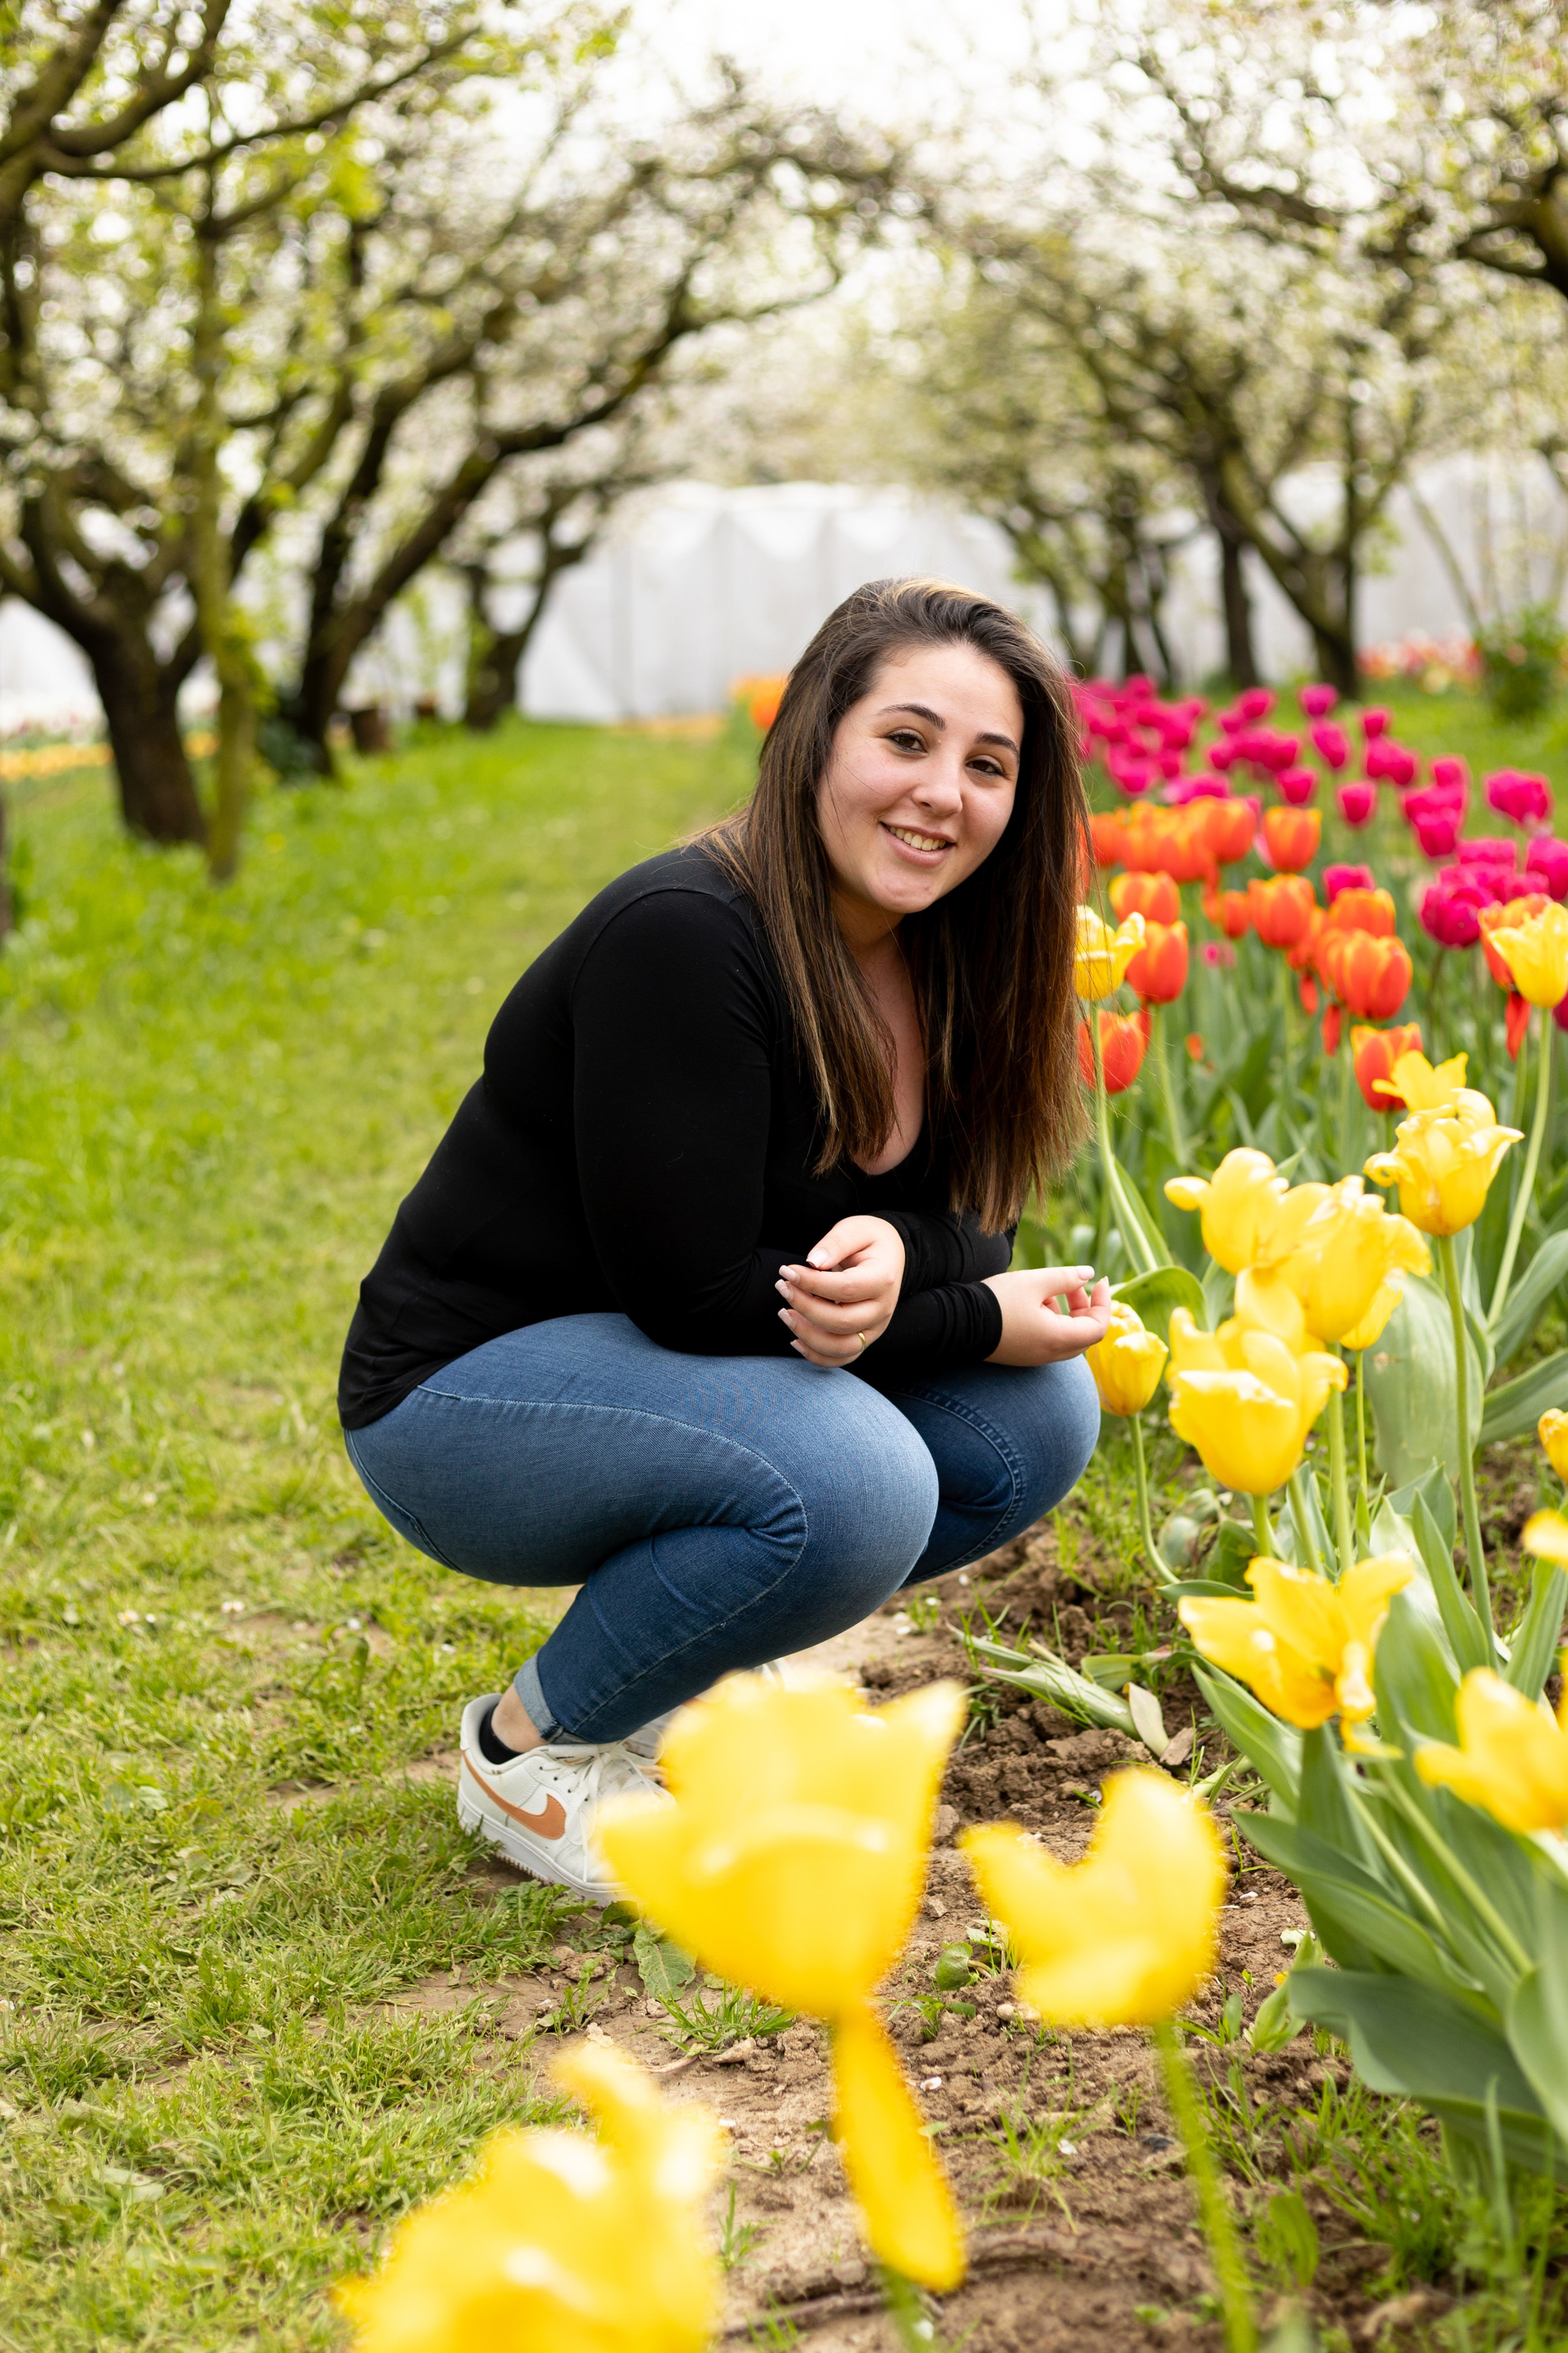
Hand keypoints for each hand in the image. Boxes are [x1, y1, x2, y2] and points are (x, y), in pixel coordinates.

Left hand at [776, 1215, 905, 1368]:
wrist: (889, 1255)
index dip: (811, 1283)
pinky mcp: (865, 1339)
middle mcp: (883, 1309)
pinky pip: (841, 1358)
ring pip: (841, 1347)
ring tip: (785, 1312)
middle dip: (804, 1307)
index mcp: (883, 1279)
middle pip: (841, 1322)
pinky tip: (795, 1339)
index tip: (786, 1271)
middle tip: (782, 1286)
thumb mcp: (853, 1230)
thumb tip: (812, 1262)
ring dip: (807, 1334)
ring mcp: (875, 1328)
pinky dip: (816, 1355)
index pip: (845, 1288)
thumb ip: (834, 1243)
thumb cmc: (868, 1240)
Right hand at [983, 1267, 1112, 1367]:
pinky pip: (1049, 1340)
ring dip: (1068, 1313)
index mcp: (1058, 1338)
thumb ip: (1065, 1277)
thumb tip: (1089, 1274)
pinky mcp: (1022, 1355)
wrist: (957, 1323)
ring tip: (1050, 1289)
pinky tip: (1034, 1302)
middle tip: (1073, 1283)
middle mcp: (1050, 1354)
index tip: (1100, 1281)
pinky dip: (1052, 1321)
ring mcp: (1035, 1357)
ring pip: (1066, 1337)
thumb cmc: (997, 1302)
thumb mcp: (1033, 1282)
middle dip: (1086, 1306)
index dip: (1104, 1303)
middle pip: (1084, 1334)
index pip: (1098, 1328)